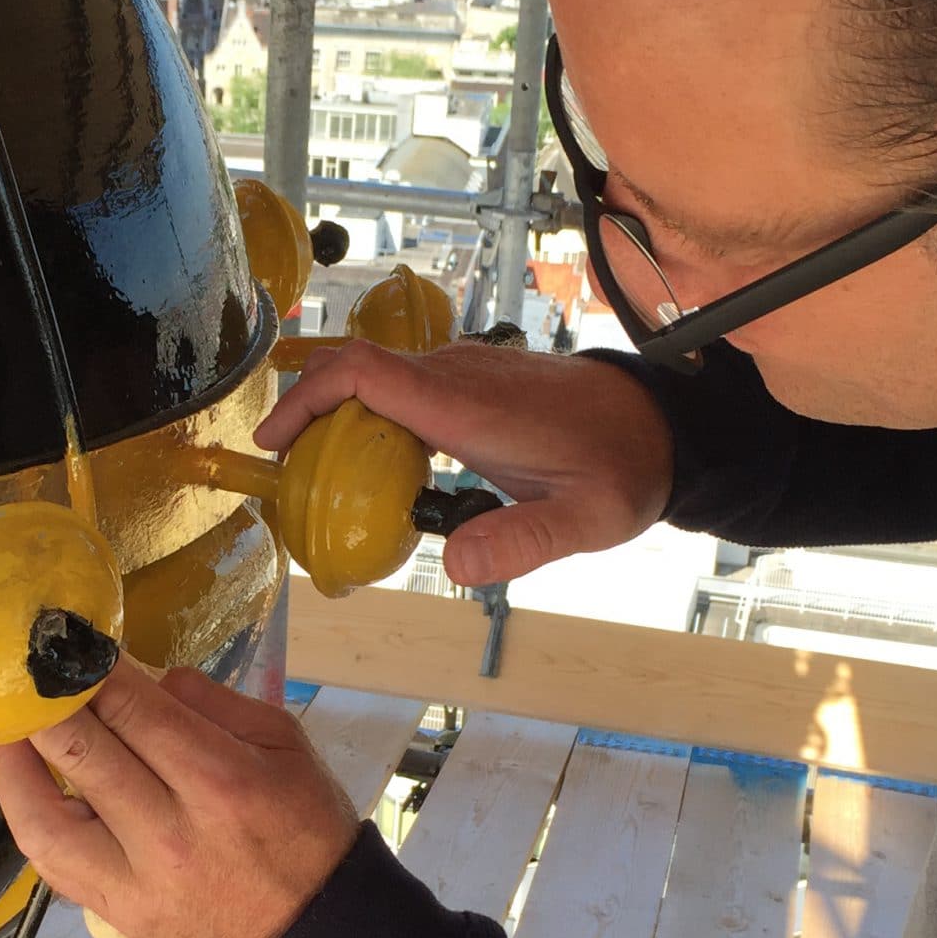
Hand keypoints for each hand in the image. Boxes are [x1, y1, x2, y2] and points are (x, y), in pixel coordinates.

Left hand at [0, 658, 359, 937]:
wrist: (315, 929)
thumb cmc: (305, 826)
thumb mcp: (283, 744)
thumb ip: (212, 702)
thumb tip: (144, 678)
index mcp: (220, 779)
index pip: (129, 707)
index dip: (89, 671)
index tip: (69, 647)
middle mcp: (171, 831)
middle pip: (81, 750)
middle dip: (46, 703)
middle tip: (29, 676)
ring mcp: (138, 881)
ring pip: (45, 818)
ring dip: (17, 766)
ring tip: (11, 733)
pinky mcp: (119, 915)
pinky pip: (53, 865)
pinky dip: (30, 822)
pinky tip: (27, 790)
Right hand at [256, 340, 674, 584]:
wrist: (663, 425)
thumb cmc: (624, 469)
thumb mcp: (585, 521)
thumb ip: (521, 542)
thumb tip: (453, 567)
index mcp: (468, 405)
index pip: (366, 373)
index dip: (308, 399)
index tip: (273, 441)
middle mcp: (458, 375)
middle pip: (356, 372)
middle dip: (309, 415)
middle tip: (289, 476)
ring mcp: (465, 370)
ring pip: (378, 378)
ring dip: (341, 419)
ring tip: (326, 480)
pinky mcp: (474, 377)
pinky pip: (405, 385)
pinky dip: (374, 417)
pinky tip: (382, 468)